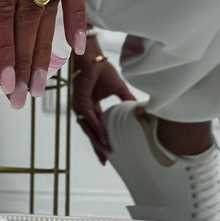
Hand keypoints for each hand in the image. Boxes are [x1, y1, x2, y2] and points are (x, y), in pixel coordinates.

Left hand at [0, 0, 85, 109]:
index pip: (2, 2)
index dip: (3, 46)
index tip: (3, 80)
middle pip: (31, 10)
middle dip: (25, 57)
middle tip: (22, 95)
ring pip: (54, 0)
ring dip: (47, 45)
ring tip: (42, 81)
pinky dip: (77, 12)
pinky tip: (79, 44)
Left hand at [72, 34, 135, 163]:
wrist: (94, 60)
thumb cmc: (103, 71)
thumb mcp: (119, 90)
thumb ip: (127, 101)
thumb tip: (139, 110)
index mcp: (92, 108)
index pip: (97, 129)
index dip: (102, 141)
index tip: (108, 154)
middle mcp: (85, 111)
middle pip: (92, 133)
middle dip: (98, 147)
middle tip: (105, 161)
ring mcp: (81, 108)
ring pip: (90, 129)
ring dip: (98, 141)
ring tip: (107, 152)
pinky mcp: (80, 103)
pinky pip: (91, 119)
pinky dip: (98, 129)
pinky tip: (104, 138)